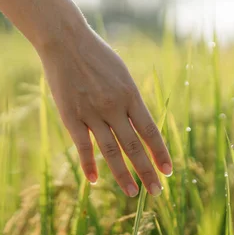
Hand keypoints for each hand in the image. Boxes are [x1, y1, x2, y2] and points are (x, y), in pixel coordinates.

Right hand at [37, 22, 172, 196]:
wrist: (65, 41)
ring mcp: (91, 113)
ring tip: (132, 193)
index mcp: (130, 95)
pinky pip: (83, 146)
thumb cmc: (95, 54)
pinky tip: (94, 181)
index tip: (169, 171)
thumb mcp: (120, 73)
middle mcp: (114, 107)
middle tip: (157, 191)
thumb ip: (129, 98)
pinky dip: (89, 164)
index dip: (161, 153)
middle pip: (135, 146)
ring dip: (123, 174)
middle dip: (147, 170)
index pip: (150, 131)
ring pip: (111, 151)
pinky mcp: (71, 116)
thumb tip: (139, 122)